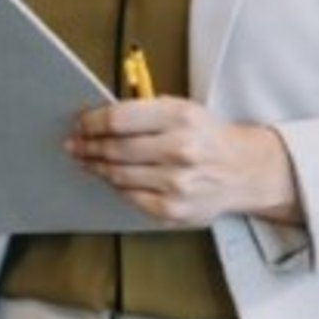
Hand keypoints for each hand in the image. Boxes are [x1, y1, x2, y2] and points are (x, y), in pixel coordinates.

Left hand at [64, 96, 298, 225]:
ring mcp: (177, 183)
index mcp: (180, 117)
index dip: (92, 122)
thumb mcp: (181, 110)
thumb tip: (96, 119)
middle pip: (115, 149)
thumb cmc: (206, 137)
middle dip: (88, 146)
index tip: (80, 123)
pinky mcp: (174, 209)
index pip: (119, 119)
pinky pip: (131, 197)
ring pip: (118, 175)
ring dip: (96, 167)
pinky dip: (116, 186)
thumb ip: (143, 113)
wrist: (244, 170)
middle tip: (74, 144)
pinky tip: (110, 178)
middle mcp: (180, 150)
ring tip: (86, 160)